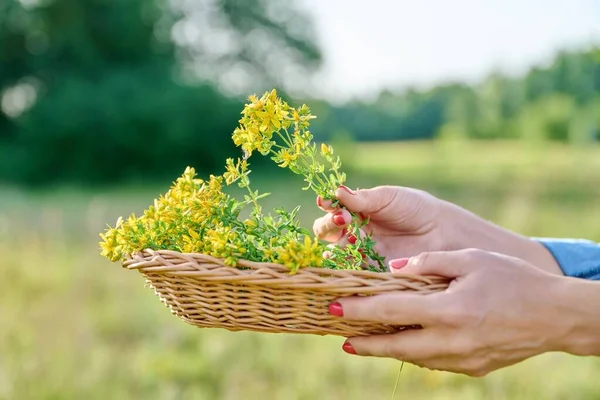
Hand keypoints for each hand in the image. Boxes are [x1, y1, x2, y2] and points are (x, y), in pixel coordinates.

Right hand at [313, 185, 561, 274]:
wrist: (447, 235)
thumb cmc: (420, 210)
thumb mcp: (391, 198)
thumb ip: (364, 199)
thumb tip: (337, 192)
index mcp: (359, 213)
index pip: (334, 211)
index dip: (329, 208)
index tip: (328, 204)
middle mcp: (357, 234)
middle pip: (330, 233)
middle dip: (330, 226)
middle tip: (342, 222)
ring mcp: (363, 255)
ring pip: (337, 254)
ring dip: (334, 248)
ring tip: (344, 243)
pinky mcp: (373, 275)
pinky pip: (352, 273)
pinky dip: (344, 269)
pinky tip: (343, 264)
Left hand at [330, 249, 574, 375]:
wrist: (556, 315)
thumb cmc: (513, 280)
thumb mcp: (470, 259)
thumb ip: (429, 263)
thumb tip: (394, 268)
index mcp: (448, 310)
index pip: (391, 309)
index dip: (359, 310)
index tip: (335, 308)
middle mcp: (451, 340)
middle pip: (395, 345)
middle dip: (365, 343)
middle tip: (342, 339)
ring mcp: (462, 359)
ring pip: (413, 357)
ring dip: (388, 350)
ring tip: (368, 342)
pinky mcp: (473, 368)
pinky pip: (434, 362)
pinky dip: (415, 353)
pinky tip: (407, 342)